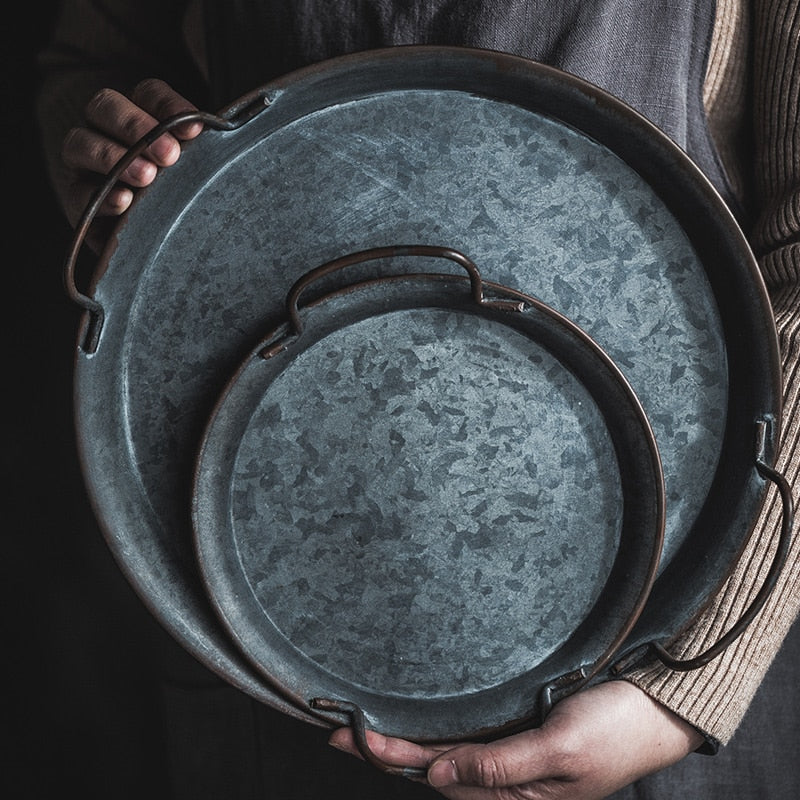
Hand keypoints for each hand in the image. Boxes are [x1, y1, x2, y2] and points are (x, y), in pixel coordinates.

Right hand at [61, 78, 202, 241]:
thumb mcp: (194, 174)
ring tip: (147, 177)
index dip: (168, 106)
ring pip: (80, 143)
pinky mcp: (77, 200)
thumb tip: (220, 139)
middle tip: (170, 155)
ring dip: (115, 157)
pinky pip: (78, 192)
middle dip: (137, 127)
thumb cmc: (181, 199)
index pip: (147, 94)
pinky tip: (125, 201)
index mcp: (138, 116)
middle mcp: (104, 131)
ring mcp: (84, 164)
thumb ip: (200, 155)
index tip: (195, 130)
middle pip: (105, 106)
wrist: (158, 244)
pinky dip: (102, 195)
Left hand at [328, 680, 703, 799]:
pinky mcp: (521, 728)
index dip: (393, 758)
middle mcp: (506, 776)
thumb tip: (441, 775)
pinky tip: (420, 716)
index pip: (439, 776)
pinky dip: (439, 725)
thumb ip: (501, 767)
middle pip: (434, 765)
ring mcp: (512, 751)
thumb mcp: (562, 752)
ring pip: (448, 749)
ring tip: (365, 725)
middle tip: (338, 730)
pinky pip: (471, 731)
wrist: (658, 710)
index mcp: (514, 794)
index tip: (354, 739)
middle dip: (387, 749)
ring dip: (407, 737)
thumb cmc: (616, 731)